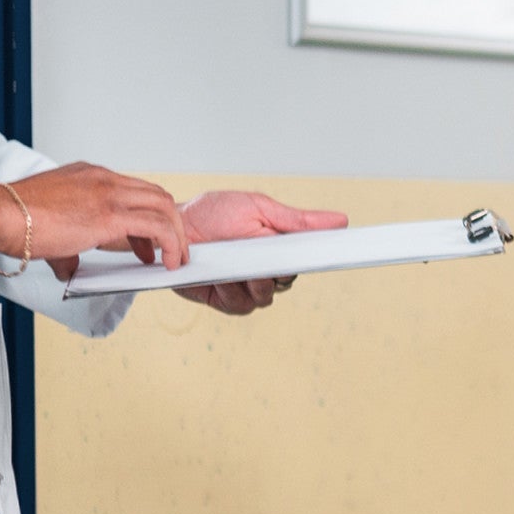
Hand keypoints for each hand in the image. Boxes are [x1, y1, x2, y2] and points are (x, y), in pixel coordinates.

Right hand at [0, 163, 187, 279]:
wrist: (2, 214)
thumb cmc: (16, 217)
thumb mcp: (49, 225)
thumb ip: (66, 245)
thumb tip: (69, 265)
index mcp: (90, 176)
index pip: (134, 191)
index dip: (148, 217)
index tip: (147, 242)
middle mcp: (104, 179)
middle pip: (156, 195)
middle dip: (169, 225)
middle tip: (169, 250)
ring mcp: (109, 194)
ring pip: (163, 207)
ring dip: (175, 235)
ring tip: (175, 258)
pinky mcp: (110, 216)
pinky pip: (156, 227)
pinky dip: (170, 244)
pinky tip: (168, 261)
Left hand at [176, 190, 347, 315]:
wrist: (174, 227)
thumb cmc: (214, 213)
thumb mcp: (260, 208)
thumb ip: (299, 220)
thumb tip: (340, 220)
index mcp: (280, 247)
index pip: (307, 260)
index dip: (318, 259)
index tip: (331, 254)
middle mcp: (266, 270)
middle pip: (287, 281)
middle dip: (277, 270)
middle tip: (263, 256)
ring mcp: (247, 288)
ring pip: (265, 297)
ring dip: (252, 281)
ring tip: (236, 263)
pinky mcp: (227, 302)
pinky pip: (241, 305)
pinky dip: (232, 290)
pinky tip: (221, 275)